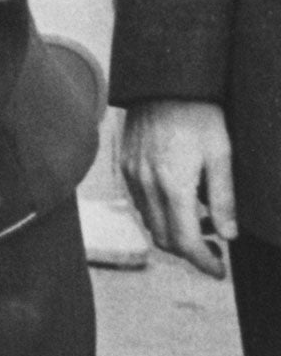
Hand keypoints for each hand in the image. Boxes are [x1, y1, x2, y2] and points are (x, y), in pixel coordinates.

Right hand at [121, 99, 234, 277]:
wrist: (164, 83)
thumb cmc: (200, 115)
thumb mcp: (222, 154)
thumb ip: (224, 197)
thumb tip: (228, 234)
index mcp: (173, 185)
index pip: (185, 241)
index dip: (203, 262)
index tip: (219, 271)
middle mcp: (146, 185)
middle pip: (163, 238)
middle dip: (190, 252)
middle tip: (216, 250)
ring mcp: (132, 176)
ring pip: (149, 222)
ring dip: (174, 233)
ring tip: (203, 224)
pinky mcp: (126, 166)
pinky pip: (140, 203)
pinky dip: (160, 213)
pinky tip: (181, 202)